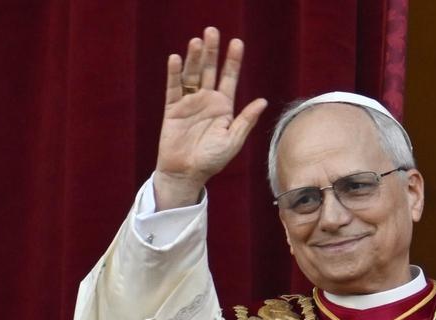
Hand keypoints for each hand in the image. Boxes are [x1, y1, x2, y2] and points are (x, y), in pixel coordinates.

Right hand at [153, 26, 266, 209]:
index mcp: (224, 107)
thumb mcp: (233, 140)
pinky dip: (174, 74)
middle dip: (212, 52)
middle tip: (213, 31)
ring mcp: (189, 103)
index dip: (233, 61)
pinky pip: (173, 88)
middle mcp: (207, 100)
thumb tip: (262, 101)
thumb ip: (246, 120)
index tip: (237, 43)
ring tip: (197, 41)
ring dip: (194, 58)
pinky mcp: (172, 109)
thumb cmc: (212, 160)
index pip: (229, 78)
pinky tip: (176, 59)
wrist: (187, 173)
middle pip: (210, 70)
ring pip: (192, 75)